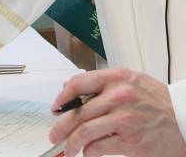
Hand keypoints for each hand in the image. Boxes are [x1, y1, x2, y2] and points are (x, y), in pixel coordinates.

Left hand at [50, 68, 185, 155]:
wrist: (183, 119)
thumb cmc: (157, 101)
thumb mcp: (132, 80)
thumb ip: (104, 82)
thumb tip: (74, 87)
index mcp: (117, 78)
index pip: (80, 82)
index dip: (63, 96)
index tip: (56, 106)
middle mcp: (118, 96)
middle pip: (79, 111)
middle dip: (62, 125)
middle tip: (55, 133)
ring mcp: (123, 119)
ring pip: (85, 131)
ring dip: (72, 142)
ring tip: (68, 148)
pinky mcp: (129, 141)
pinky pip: (99, 147)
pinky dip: (89, 151)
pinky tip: (88, 152)